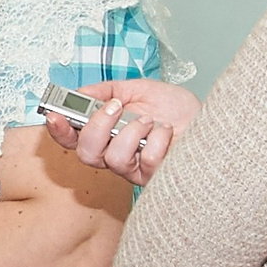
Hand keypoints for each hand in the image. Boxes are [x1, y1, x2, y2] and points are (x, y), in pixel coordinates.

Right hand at [42, 78, 199, 186]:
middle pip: (85, 154)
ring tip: (150, 120)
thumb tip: (80, 93)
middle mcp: (115, 154)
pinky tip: (167, 132)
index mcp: (105, 134)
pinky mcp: (155, 177)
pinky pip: (146, 161)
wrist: (212, 122)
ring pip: (113, 159)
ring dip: (130, 133)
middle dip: (96, 127)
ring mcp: (134, 169)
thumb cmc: (177, 109)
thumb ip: (107, 90)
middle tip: (115, 108)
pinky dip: (157, 140)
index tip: (54, 115)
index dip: (58, 130)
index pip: (71, 138)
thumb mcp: (138, 89)